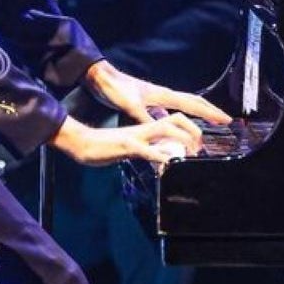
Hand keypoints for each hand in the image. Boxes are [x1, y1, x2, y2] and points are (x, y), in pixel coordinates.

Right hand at [51, 115, 201, 168]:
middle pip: (176, 119)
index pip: (174, 120)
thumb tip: (166, 157)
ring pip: (165, 130)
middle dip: (193, 130)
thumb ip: (150, 150)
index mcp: (146, 128)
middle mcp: (144, 128)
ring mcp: (136, 136)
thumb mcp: (133, 148)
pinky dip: (161, 156)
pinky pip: (147, 150)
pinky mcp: (127, 146)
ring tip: (192, 154)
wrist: (82, 142)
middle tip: (201, 148)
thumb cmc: (106, 146)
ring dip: (183, 140)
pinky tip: (170, 164)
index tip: (199, 143)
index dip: (191, 128)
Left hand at [82, 61, 231, 134]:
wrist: (101, 78)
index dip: (210, 113)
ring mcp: (156, 99)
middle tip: (225, 120)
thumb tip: (161, 130)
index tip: (225, 119)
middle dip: (210, 111)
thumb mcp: (130, 106)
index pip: (193, 104)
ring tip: (207, 123)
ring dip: (196, 114)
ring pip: (183, 106)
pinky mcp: (148, 103)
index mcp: (163, 95)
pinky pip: (170, 111)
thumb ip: (146, 119)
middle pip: (193, 103)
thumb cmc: (115, 89)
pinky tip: (177, 126)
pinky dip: (179, 118)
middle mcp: (163, 95)